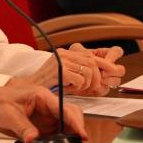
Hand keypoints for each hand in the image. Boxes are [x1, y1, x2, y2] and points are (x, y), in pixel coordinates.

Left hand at [0, 84, 86, 142]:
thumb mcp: (8, 114)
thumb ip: (23, 127)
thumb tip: (34, 140)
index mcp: (41, 96)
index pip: (63, 107)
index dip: (75, 121)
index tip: (82, 133)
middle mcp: (47, 105)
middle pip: (70, 113)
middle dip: (77, 127)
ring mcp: (46, 115)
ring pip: (66, 123)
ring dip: (70, 134)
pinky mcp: (42, 125)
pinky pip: (56, 132)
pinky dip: (61, 140)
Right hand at [8, 46, 124, 95]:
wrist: (29, 89)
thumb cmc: (48, 85)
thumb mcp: (66, 74)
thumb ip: (80, 70)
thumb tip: (102, 71)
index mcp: (66, 52)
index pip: (91, 55)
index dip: (105, 64)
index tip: (113, 72)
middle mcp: (65, 53)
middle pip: (93, 63)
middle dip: (98, 77)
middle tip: (93, 87)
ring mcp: (62, 61)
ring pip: (89, 72)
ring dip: (87, 84)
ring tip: (77, 88)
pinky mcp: (61, 70)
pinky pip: (81, 80)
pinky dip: (79, 87)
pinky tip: (70, 88)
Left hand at [68, 43, 124, 94]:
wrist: (68, 74)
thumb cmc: (74, 60)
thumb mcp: (76, 51)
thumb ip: (82, 49)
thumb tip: (87, 53)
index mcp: (105, 54)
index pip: (117, 52)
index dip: (113, 56)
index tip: (106, 61)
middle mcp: (109, 67)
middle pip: (120, 69)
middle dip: (113, 71)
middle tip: (102, 73)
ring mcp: (107, 79)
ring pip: (117, 80)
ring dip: (108, 80)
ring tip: (97, 79)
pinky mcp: (102, 88)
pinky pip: (106, 90)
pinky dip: (99, 88)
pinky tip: (92, 86)